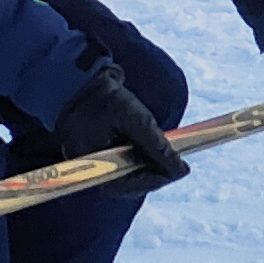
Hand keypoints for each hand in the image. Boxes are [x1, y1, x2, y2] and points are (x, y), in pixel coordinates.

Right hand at [46, 65, 187, 190]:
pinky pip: (122, 161)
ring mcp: (92, 162)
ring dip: (149, 162)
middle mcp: (91, 170)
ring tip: (167, 149)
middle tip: (179, 160)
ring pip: (128, 171)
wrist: (80, 77)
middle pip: (130, 181)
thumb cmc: (104, 97)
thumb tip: (178, 168)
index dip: (159, 178)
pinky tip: (151, 143)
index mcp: (93, 167)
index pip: (131, 185)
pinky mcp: (96, 151)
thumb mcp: (135, 119)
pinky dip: (139, 154)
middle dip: (156, 170)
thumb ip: (156, 146)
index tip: (183, 168)